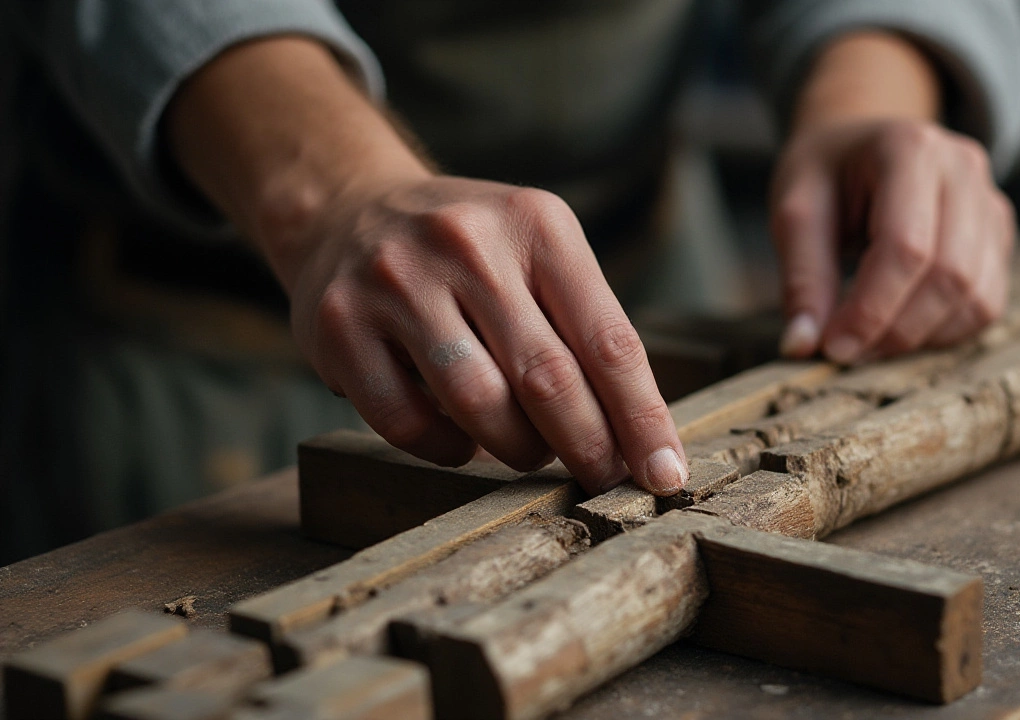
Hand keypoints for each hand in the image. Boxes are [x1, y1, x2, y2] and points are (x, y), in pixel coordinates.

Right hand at [165, 38, 686, 495]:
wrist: (348, 209)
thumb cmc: (472, 255)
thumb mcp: (539, 255)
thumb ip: (586, 330)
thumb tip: (640, 440)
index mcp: (537, 225)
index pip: (609, 340)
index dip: (641, 419)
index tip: (663, 476)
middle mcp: (466, 243)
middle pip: (547, 378)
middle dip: (587, 447)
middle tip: (603, 480)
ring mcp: (396, 280)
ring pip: (479, 404)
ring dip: (517, 449)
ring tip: (529, 451)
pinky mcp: (339, 323)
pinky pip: (407, 423)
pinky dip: (448, 449)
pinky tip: (462, 439)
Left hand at [771, 119, 1016, 363]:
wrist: (858, 146)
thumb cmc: (824, 174)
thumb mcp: (795, 212)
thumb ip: (802, 278)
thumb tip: (802, 346)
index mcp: (910, 149)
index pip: (906, 247)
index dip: (872, 309)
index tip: (833, 347)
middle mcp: (964, 170)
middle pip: (951, 275)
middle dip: (896, 329)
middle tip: (847, 352)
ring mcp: (990, 204)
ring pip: (977, 296)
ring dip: (921, 336)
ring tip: (868, 342)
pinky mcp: (997, 237)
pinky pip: (986, 303)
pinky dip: (944, 332)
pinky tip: (900, 329)